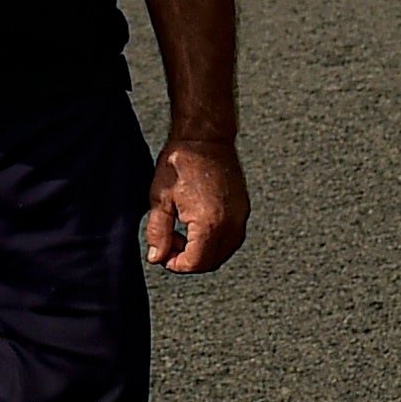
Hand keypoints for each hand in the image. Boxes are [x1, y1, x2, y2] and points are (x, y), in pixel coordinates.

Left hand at [146, 136, 247, 272]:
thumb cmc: (181, 162)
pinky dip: (214, 241)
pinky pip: (231, 238)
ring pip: (223, 252)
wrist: (205, 137)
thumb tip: (157, 256)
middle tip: (171, 243)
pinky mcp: (243, 209)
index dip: (175, 264)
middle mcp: (230, 223)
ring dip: (202, 252)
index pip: (194, 263)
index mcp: (208, 223)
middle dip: (188, 260)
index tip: (163, 253)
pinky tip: (197, 225)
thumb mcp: (160, 199)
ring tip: (183, 232)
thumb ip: (158, 233)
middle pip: (210, 262)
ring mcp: (240, 216)